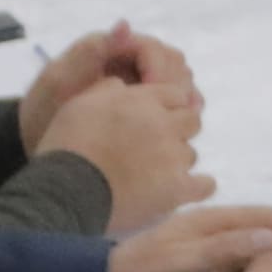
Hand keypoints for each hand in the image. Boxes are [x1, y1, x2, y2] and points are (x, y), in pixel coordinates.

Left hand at [16, 20, 200, 151]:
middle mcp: (126, 57)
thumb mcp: (60, 81)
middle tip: (170, 111)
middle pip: (170, 61)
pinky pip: (171, 97)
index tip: (154, 95)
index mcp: (108, 46)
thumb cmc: (44, 108)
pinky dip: (181, 107)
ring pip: (177, 78)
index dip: (159, 69)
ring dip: (182, 95)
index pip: (151, 48)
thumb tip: (124, 24)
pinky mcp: (141, 98)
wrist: (34, 136)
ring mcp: (135, 77)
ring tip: (179, 119)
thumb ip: (91, 53)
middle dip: (175, 84)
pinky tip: (180, 125)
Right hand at [38, 77, 208, 224]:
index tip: (154, 118)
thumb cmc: (67, 144)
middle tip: (156, 145)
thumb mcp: (81, 103)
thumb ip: (108, 90)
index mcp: (142, 101)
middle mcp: (164, 124)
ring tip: (156, 173)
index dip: (166, 106)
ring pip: (191, 153)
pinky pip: (204, 184)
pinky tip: (186, 188)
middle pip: (190, 120)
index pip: (174, 94)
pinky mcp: (177, 188)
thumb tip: (123, 83)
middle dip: (178, 129)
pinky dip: (198, 186)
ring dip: (177, 159)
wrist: (67, 188)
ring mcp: (173, 157)